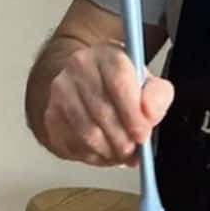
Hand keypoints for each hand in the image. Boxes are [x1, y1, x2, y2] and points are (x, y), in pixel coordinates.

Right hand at [41, 41, 173, 165]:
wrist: (87, 84)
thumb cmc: (120, 86)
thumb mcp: (148, 84)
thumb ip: (158, 96)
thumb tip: (148, 114)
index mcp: (106, 54)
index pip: (119, 83)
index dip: (133, 115)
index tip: (142, 135)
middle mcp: (79, 68)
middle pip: (101, 112)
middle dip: (122, 139)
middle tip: (133, 151)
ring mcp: (60, 91)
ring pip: (86, 132)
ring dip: (108, 151)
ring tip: (121, 154)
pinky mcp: (51, 114)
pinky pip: (72, 144)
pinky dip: (92, 156)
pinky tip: (104, 153)